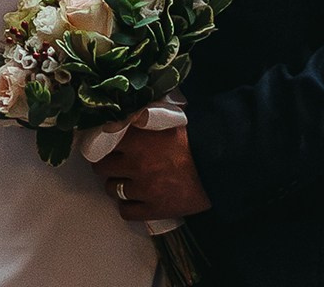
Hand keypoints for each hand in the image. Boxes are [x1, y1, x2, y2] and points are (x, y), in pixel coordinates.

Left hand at [94, 124, 210, 221]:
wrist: (221, 164)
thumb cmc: (198, 137)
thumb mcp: (169, 119)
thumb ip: (145, 117)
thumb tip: (127, 112)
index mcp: (138, 139)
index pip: (102, 141)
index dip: (102, 142)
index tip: (104, 142)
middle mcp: (136, 165)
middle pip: (102, 167)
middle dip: (107, 164)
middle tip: (115, 162)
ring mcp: (144, 189)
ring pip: (112, 189)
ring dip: (117, 184)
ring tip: (126, 180)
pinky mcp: (154, 209)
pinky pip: (126, 212)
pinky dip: (128, 206)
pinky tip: (134, 199)